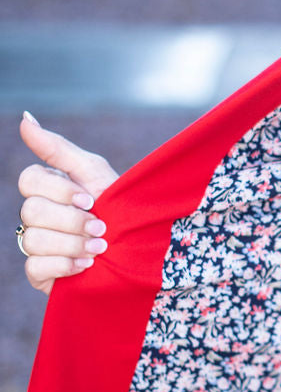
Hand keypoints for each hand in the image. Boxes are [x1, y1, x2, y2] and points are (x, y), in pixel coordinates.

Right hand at [16, 113, 118, 294]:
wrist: (144, 251)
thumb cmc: (121, 207)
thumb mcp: (95, 174)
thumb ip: (58, 148)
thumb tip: (25, 117)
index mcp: (50, 188)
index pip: (29, 179)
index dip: (59, 191)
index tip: (90, 200)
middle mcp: (40, 216)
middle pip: (30, 210)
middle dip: (72, 220)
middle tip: (101, 228)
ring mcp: (38, 245)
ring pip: (32, 239)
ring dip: (72, 244)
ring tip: (100, 249)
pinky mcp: (42, 274)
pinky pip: (35, 266)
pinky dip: (64, 266)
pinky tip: (86, 266)